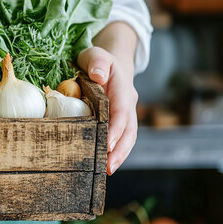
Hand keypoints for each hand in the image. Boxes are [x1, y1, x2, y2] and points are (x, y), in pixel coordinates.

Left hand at [78, 46, 137, 174]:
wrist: (109, 61)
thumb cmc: (97, 59)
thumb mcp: (95, 53)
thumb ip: (97, 61)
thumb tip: (99, 76)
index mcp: (122, 88)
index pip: (121, 110)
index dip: (116, 128)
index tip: (107, 144)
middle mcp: (128, 103)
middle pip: (130, 129)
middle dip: (120, 149)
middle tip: (109, 167)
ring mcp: (126, 113)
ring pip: (128, 137)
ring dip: (120, 154)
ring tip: (108, 170)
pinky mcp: (120, 121)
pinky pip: (121, 138)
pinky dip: (115, 151)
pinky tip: (104, 164)